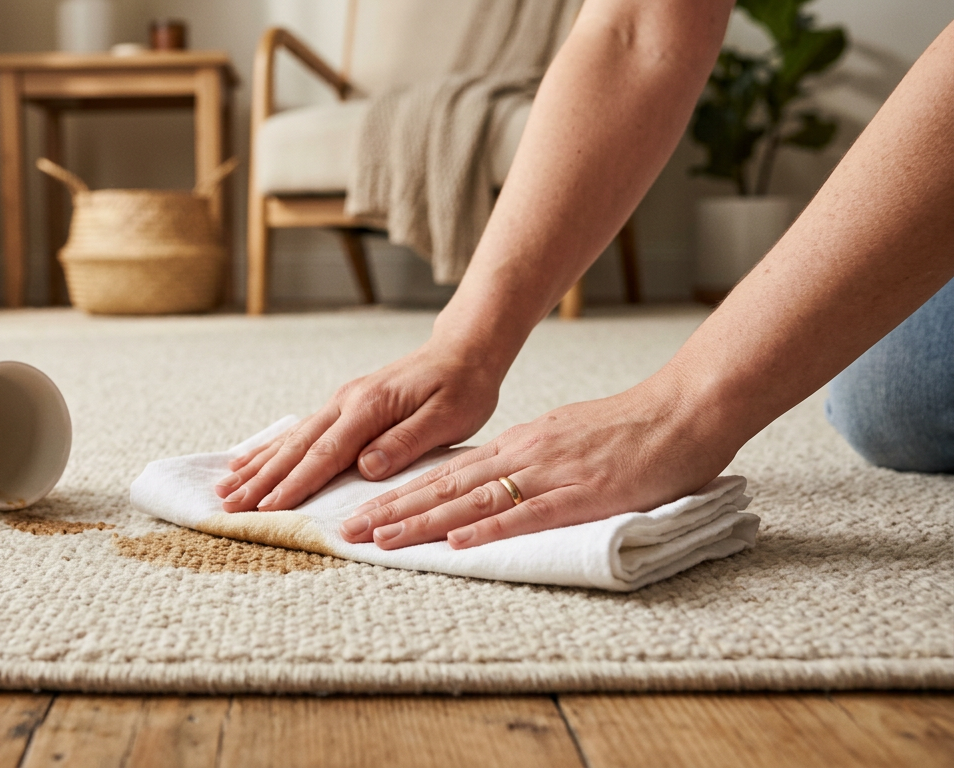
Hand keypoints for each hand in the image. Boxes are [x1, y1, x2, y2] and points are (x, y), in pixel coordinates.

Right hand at [214, 335, 506, 512]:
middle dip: (261, 480)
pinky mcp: (342, 406)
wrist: (463, 351)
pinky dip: (269, 449)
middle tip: (229, 506)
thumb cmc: (462, 387)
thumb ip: (404, 443)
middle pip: (297, 448)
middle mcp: (346, 402)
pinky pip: (298, 432)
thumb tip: (365, 468)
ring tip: (225, 488)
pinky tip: (247, 461)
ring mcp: (340, 402)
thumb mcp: (447, 418)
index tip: (268, 508)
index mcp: (370, 407)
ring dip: (257, 466)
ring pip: (291, 440)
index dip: (296, 484)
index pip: (326, 454)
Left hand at [338, 373, 742, 548]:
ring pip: (472, 501)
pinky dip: (489, 529)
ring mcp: (550, 474)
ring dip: (423, 523)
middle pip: (444, 487)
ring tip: (381, 540)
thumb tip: (498, 482)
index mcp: (520, 444)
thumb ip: (531, 461)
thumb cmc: (631, 430)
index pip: (448, 474)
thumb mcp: (566, 439)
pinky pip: (528, 513)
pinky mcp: (582, 494)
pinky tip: (457, 543)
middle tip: (348, 530)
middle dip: (392, 510)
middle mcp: (524, 455)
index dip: (403, 495)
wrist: (683, 411)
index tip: (366, 512)